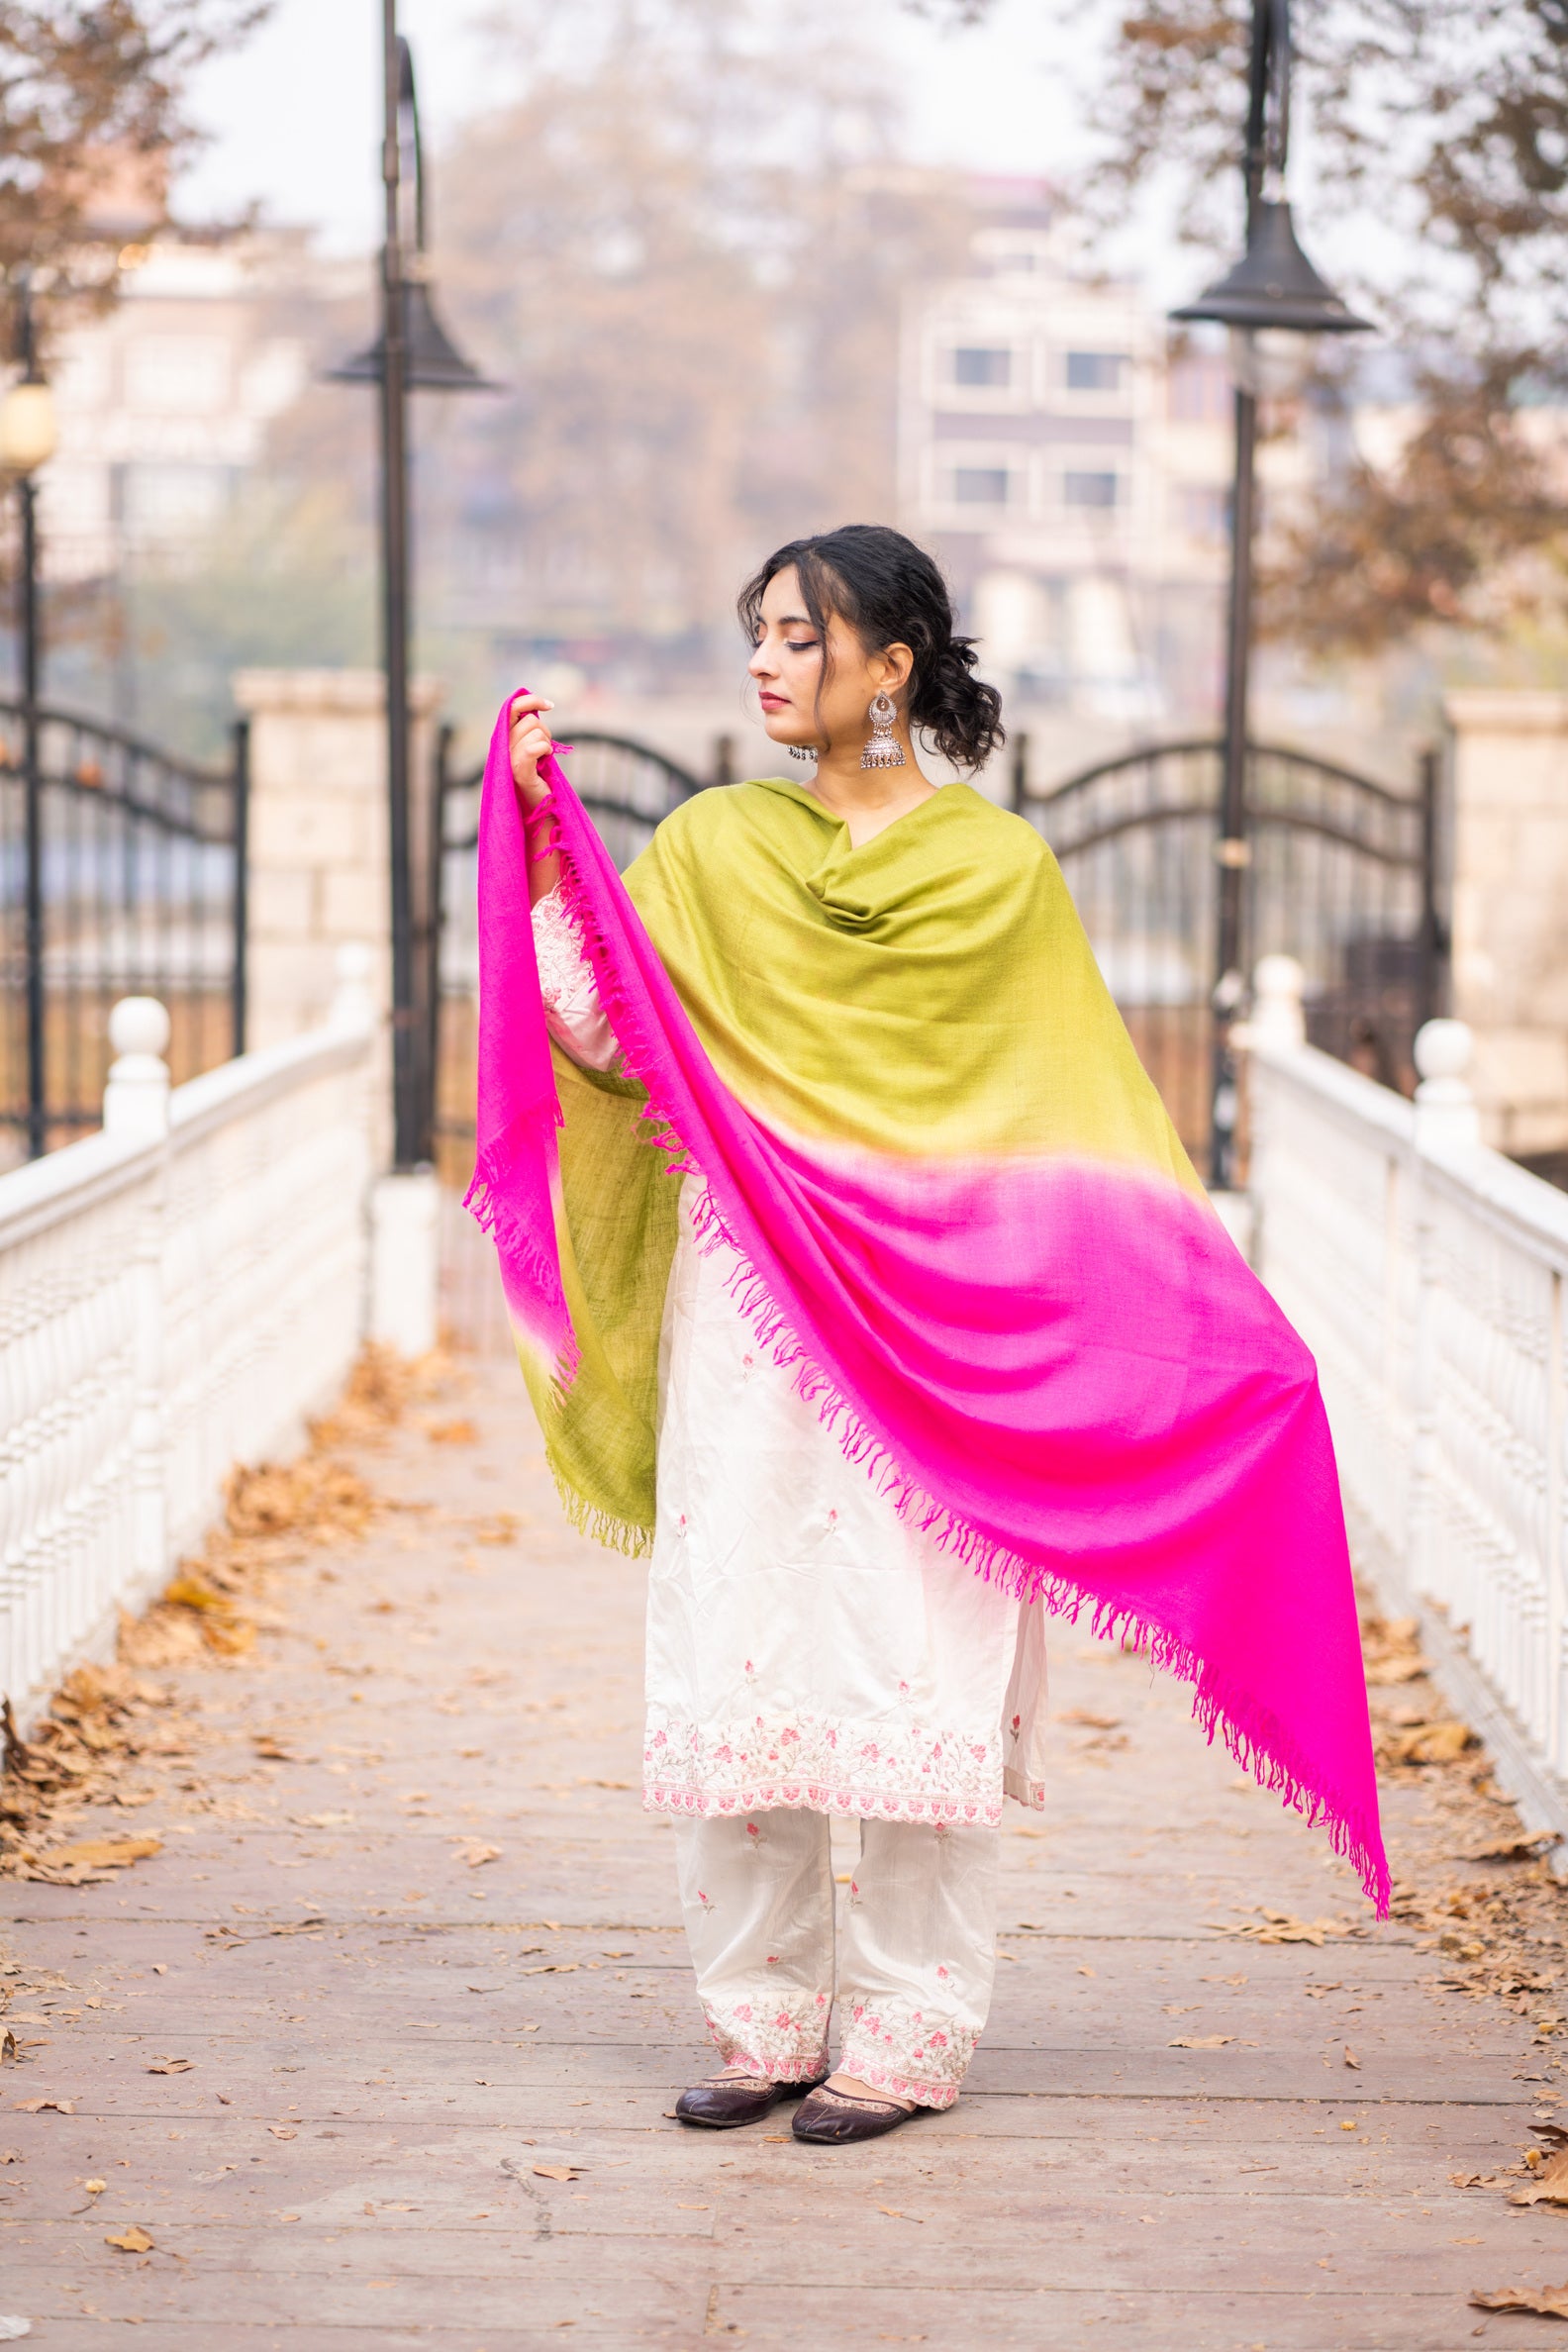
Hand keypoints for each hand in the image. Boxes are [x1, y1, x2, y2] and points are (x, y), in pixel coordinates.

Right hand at [508, 692, 555, 809]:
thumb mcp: (532, 746)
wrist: (540, 804)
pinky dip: (545, 751)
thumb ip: (529, 729)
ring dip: (547, 744)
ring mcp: (508, 759)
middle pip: (530, 721)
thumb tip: (536, 708)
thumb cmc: (539, 775)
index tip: (549, 706)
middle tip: (544, 749)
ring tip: (542, 759)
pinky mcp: (519, 771)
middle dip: (545, 732)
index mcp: (503, 737)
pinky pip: (534, 748)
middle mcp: (502, 746)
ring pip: (536, 733)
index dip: (531, 701)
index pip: (513, 707)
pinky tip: (545, 760)